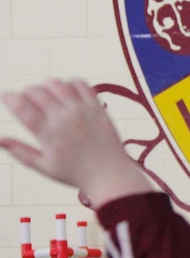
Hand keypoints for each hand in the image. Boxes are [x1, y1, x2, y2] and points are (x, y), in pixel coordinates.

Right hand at [0, 79, 150, 206]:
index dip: (9, 98)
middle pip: (37, 92)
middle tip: (26, 99)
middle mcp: (65, 120)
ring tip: (45, 95)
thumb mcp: (45, 167)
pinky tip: (65, 92)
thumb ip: (21, 151)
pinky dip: (69, 83)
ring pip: (57, 84)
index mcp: (50, 135)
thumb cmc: (77, 173)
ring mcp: (83, 112)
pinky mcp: (98, 108)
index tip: (5, 96)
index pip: (22, 108)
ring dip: (45, 85)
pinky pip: (81, 84)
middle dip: (26, 92)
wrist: (111, 174)